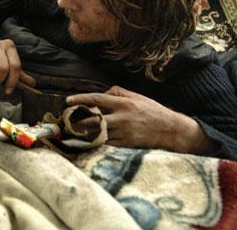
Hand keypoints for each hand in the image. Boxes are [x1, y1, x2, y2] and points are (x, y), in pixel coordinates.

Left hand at [66, 86, 215, 153]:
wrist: (170, 130)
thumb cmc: (152, 111)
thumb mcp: (136, 96)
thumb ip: (118, 92)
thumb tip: (101, 93)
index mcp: (123, 103)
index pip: (96, 99)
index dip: (80, 99)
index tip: (68, 101)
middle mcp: (121, 118)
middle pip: (93, 120)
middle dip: (77, 121)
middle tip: (66, 120)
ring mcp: (123, 133)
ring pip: (97, 133)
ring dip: (84, 132)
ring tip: (73, 130)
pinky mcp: (125, 144)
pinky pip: (105, 143)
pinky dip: (95, 141)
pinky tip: (87, 139)